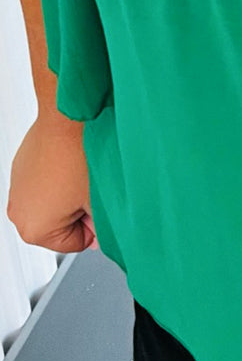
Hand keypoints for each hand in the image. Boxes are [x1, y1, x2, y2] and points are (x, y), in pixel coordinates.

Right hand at [7, 115, 99, 252]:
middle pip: (61, 225)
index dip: (94, 225)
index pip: (75, 244)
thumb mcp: (99, 203)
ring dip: (70, 193)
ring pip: (54, 203)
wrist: (67, 116)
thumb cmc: (79, 156)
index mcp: (33, 230)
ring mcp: (16, 188)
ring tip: (81, 173)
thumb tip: (105, 236)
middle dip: (80, 210)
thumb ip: (103, 230)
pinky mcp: (21, 167)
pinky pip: (46, 182)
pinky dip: (60, 176)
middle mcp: (18, 212)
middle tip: (91, 187)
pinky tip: (71, 161)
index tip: (98, 205)